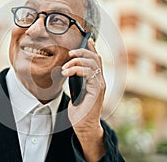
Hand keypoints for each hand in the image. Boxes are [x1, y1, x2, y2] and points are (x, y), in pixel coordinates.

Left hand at [61, 38, 105, 160]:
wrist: (83, 126)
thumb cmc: (79, 111)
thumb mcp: (76, 93)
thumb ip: (77, 82)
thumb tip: (70, 71)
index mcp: (96, 80)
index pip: (97, 60)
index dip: (92, 49)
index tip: (87, 40)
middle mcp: (101, 81)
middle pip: (96, 58)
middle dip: (82, 52)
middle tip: (70, 53)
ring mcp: (100, 84)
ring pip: (92, 63)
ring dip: (77, 61)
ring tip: (65, 67)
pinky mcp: (97, 89)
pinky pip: (89, 72)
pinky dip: (77, 69)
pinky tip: (68, 72)